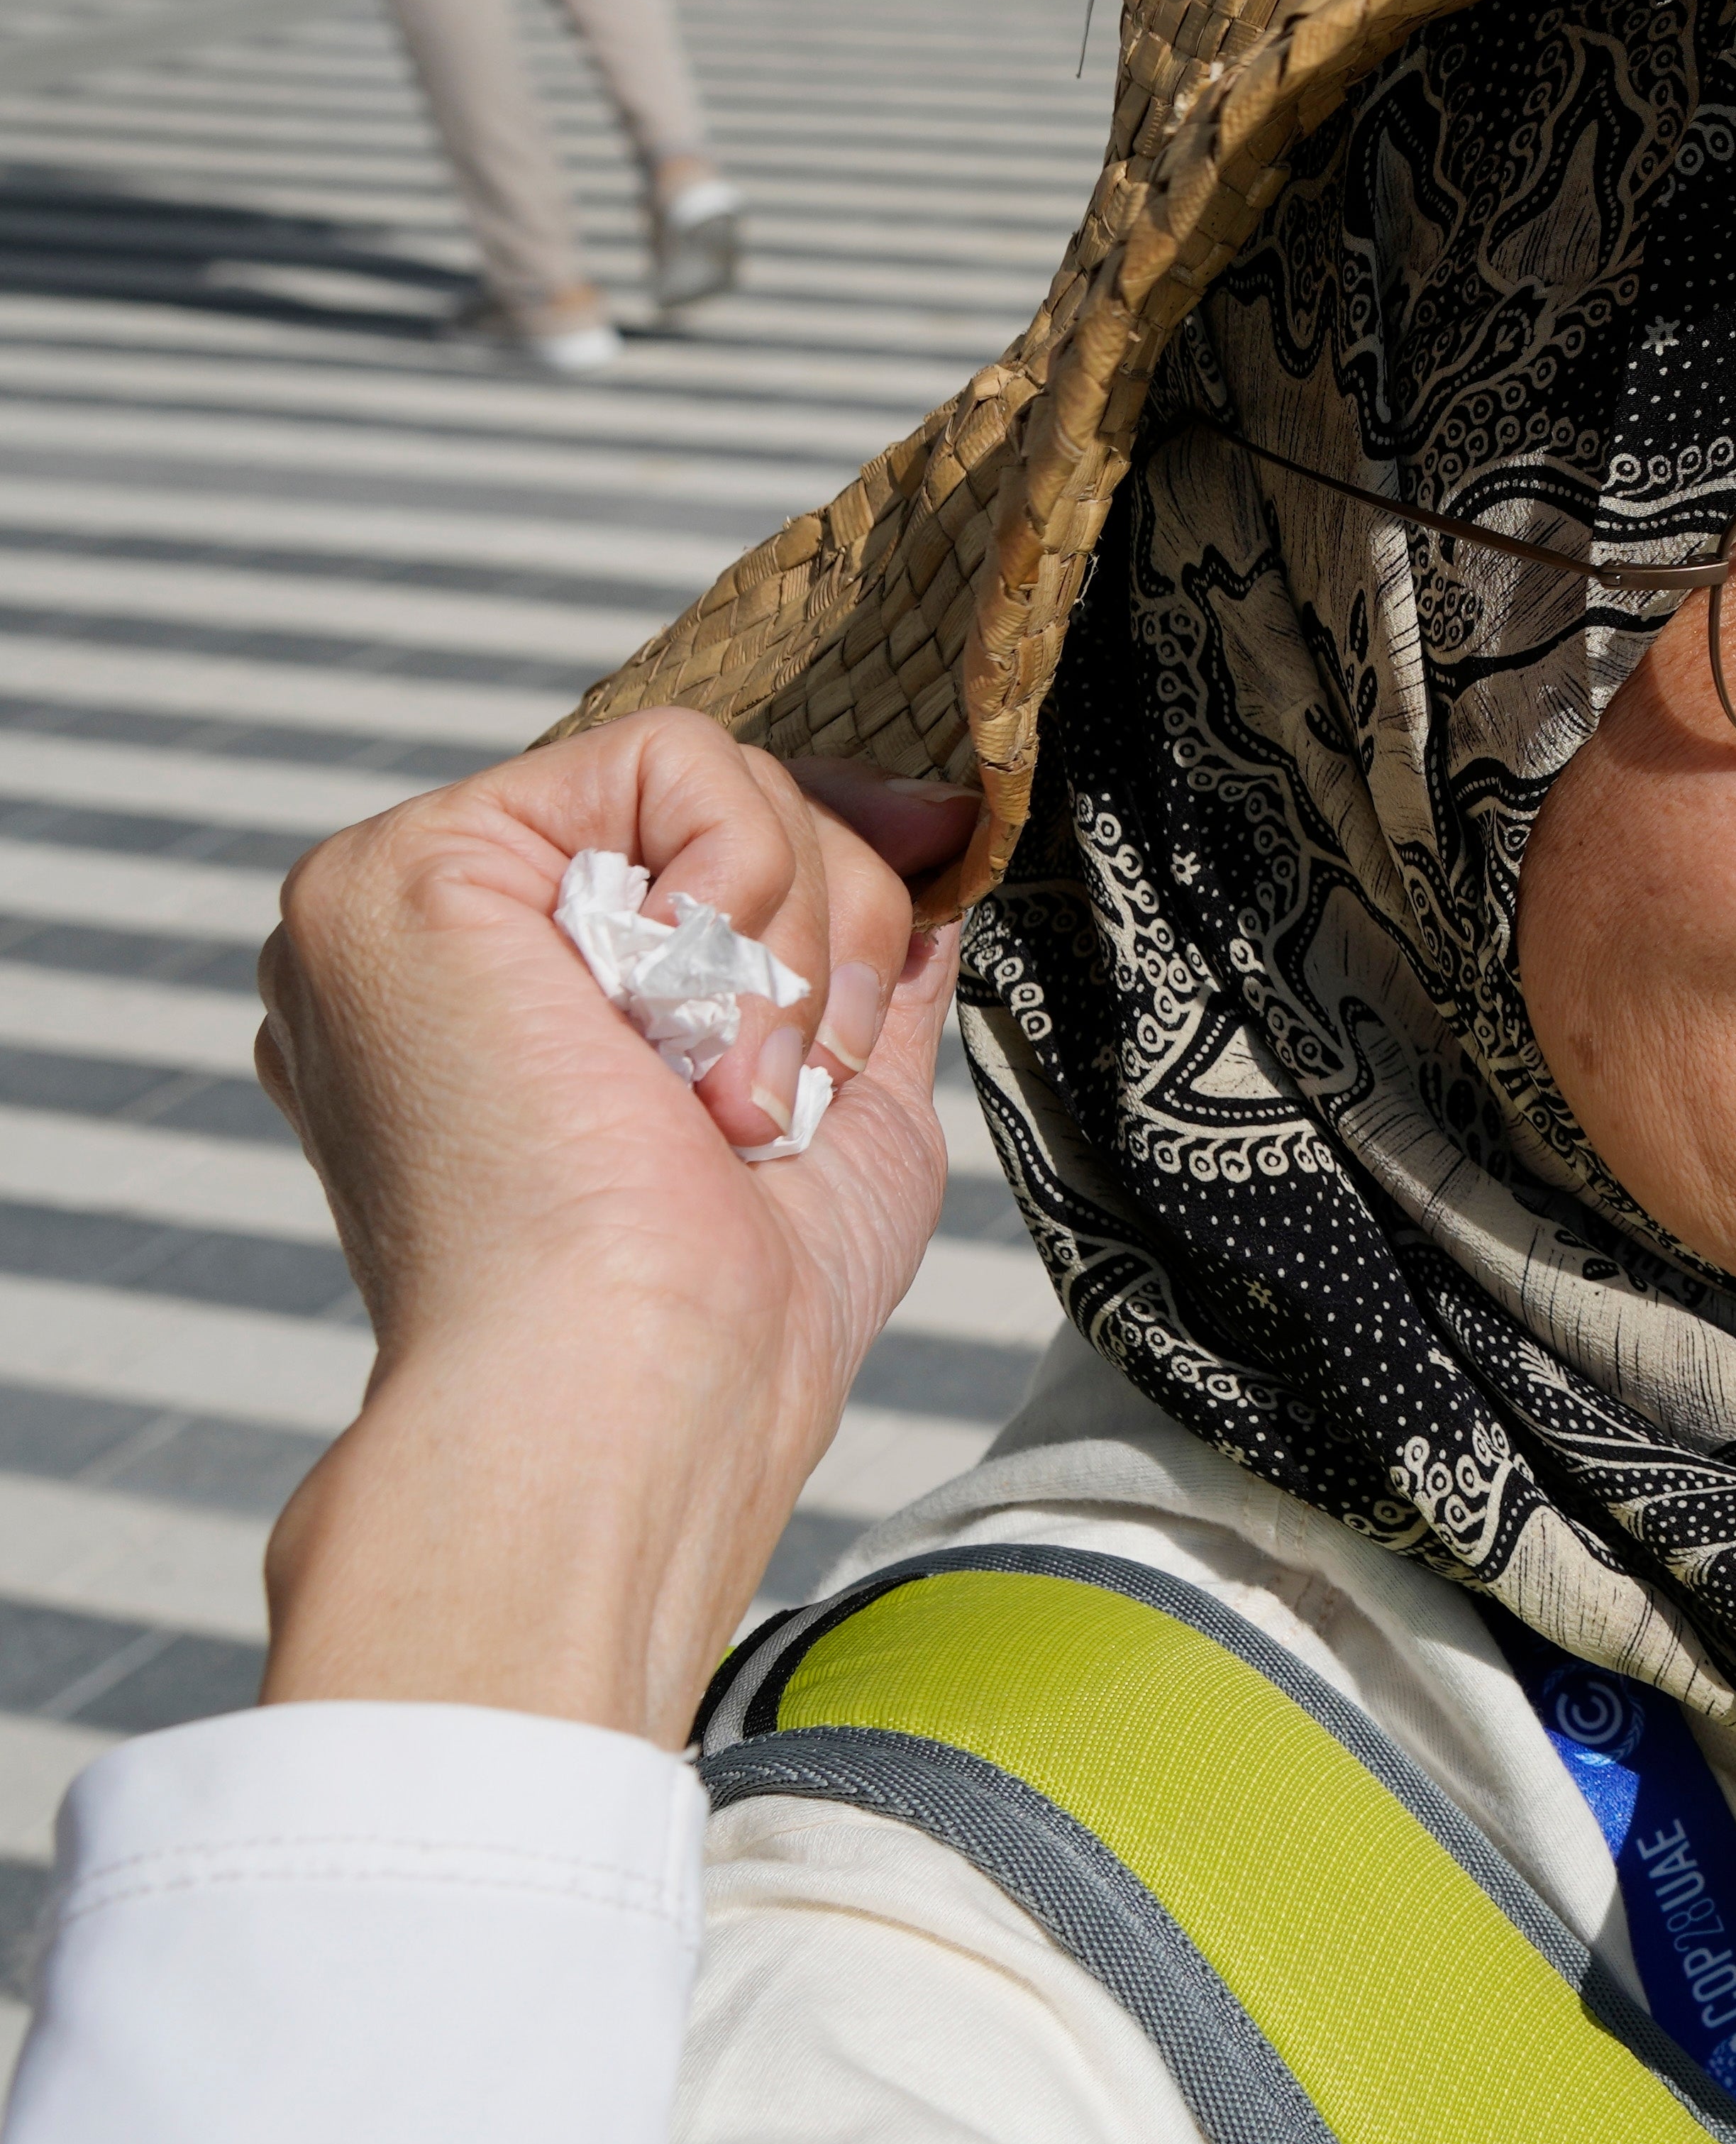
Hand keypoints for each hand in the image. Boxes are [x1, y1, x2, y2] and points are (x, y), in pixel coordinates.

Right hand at [254, 713, 977, 1737]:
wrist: (641, 1386)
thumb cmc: (736, 1304)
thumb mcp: (836, 1097)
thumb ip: (855, 960)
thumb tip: (926, 823)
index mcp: (517, 1006)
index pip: (707, 855)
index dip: (838, 877)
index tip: (912, 936)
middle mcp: (443, 947)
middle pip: (732, 805)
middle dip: (830, 936)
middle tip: (771, 1104)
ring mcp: (403, 902)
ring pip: (719, 778)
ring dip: (792, 949)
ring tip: (720, 1101)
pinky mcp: (401, 869)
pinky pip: (675, 757)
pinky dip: (743, 889)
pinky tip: (674, 1039)